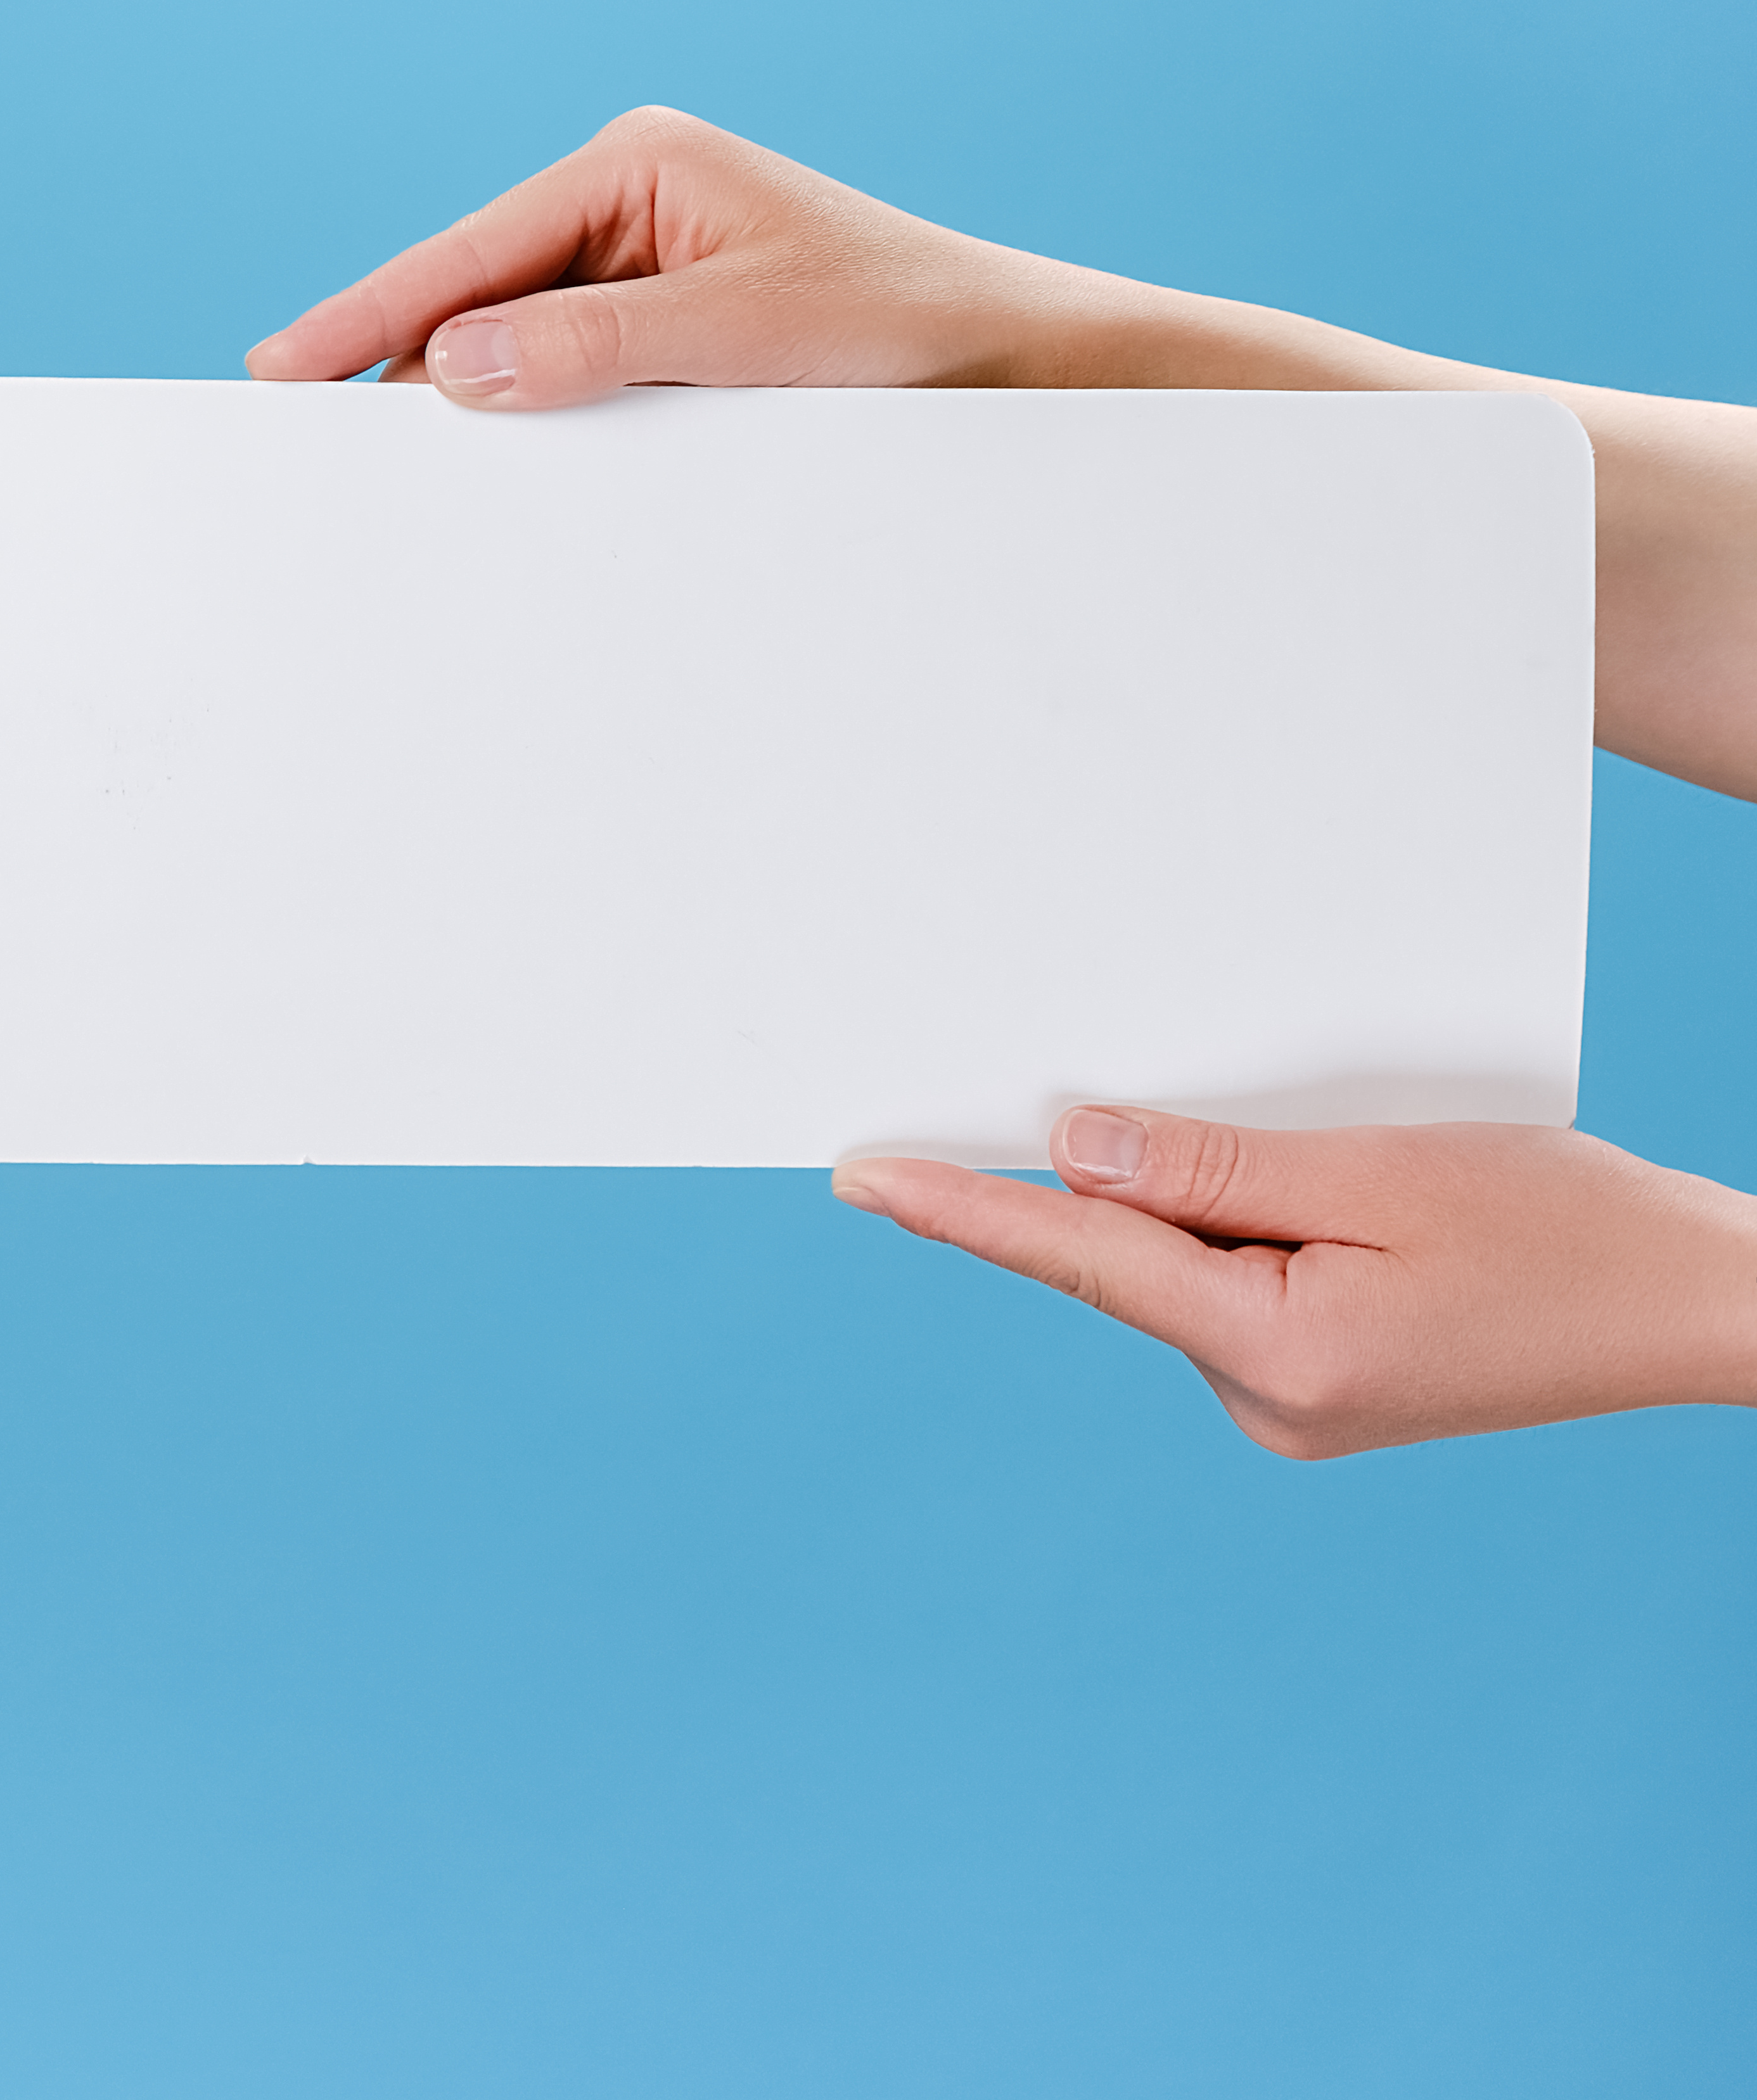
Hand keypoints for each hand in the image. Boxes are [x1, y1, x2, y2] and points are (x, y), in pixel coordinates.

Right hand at [242, 104, 1181, 407]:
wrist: (1016, 364)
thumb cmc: (903, 323)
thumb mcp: (739, 336)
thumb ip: (588, 348)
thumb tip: (448, 368)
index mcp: (636, 164)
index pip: (467, 252)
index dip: (367, 314)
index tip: (280, 368)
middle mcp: (626, 201)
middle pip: (473, 295)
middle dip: (408, 368)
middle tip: (322, 443)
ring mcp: (641, 262)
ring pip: (512, 343)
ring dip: (478, 406)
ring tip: (412, 467)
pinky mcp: (662, 323)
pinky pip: (563, 373)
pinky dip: (532, 419)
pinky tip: (503, 461)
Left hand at [836, 1110, 1756, 1455]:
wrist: (1694, 1307)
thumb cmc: (1568, 1234)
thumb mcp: (1383, 1173)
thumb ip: (1214, 1165)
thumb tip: (1073, 1150)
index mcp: (1279, 1357)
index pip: (1078, 1259)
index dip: (962, 1210)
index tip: (861, 1177)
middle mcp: (1267, 1403)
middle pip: (1139, 1257)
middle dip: (1152, 1177)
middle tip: (1262, 1128)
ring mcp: (1291, 1405)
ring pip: (1192, 1266)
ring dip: (1221, 1197)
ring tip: (1362, 1177)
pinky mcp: (1317, 1385)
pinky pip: (1239, 1283)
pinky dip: (1255, 1226)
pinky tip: (1350, 1203)